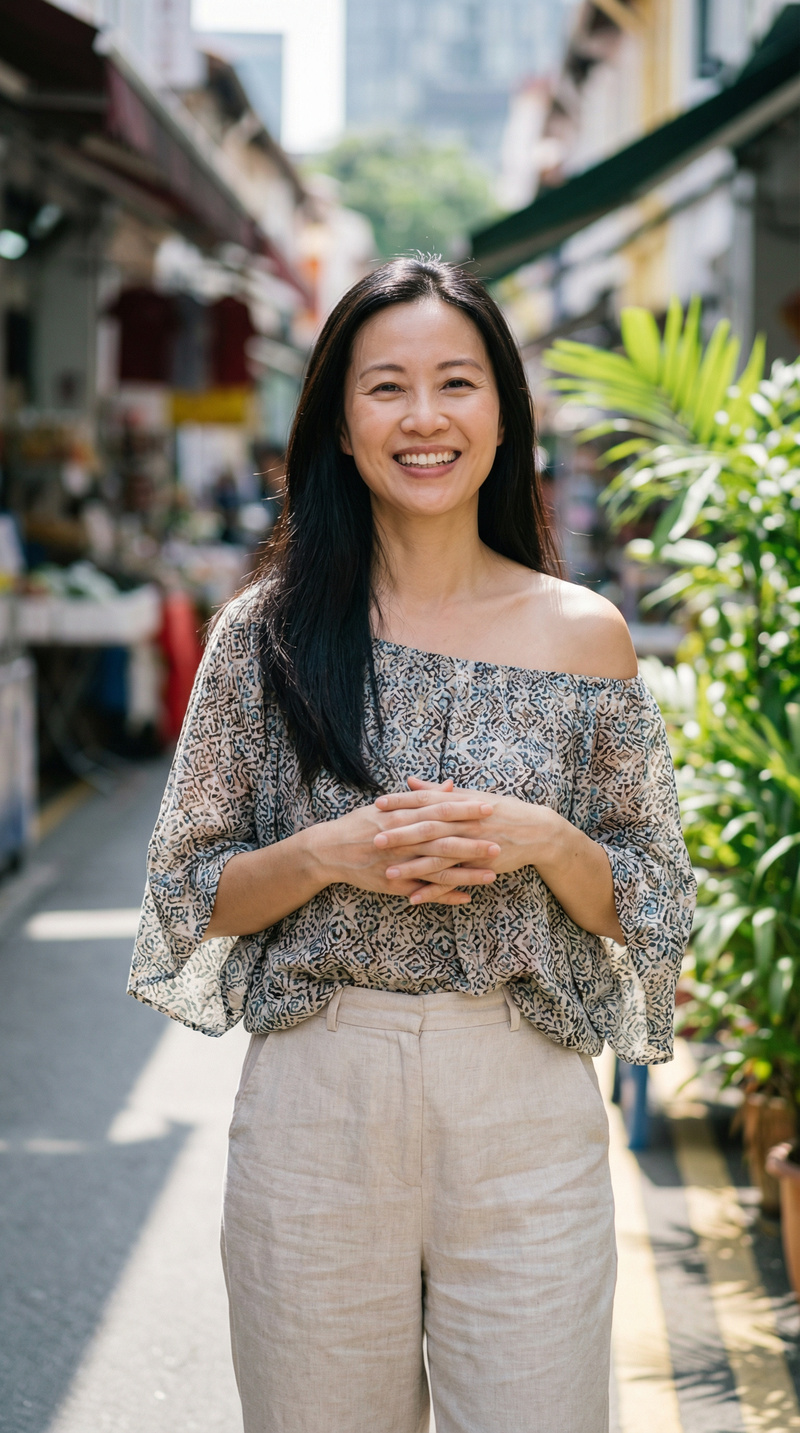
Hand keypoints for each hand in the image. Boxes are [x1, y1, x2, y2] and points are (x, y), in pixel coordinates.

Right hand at [310, 777, 499, 905]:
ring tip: (491, 875)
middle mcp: (402, 839)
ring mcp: (399, 863)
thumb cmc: (361, 823)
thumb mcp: (390, 805)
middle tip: (499, 843)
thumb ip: (423, 797)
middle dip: (472, 843)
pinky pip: (423, 892)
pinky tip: (466, 898)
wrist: (329, 849)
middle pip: (443, 840)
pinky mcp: (394, 884)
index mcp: (403, 816)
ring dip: (466, 873)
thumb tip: (452, 785)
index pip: (439, 811)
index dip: (465, 810)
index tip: (489, 808)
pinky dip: (445, 896)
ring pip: (437, 870)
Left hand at [374, 779, 555, 903]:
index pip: (426, 801)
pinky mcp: (479, 867)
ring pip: (438, 858)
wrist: (537, 831)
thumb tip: (410, 781)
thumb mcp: (471, 797)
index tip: (378, 804)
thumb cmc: (501, 810)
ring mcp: (473, 847)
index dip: (402, 803)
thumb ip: (438, 792)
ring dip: (412, 867)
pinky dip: (433, 891)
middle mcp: (465, 824)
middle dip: (401, 835)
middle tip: (375, 839)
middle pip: (429, 828)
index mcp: (461, 804)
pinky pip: (453, 881)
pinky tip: (414, 898)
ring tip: (388, 873)